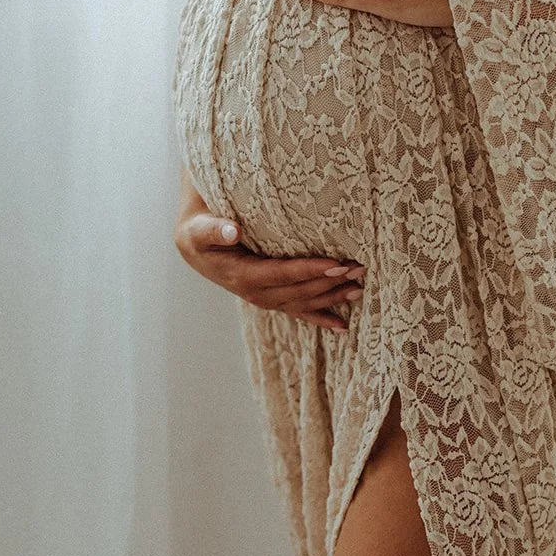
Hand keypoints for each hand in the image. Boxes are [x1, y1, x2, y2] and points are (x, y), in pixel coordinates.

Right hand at [175, 211, 365, 331]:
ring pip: (304, 302)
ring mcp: (266, 299)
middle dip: (330, 281)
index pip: (283, 274)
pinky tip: (343, 326)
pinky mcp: (273, 299)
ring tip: (359, 287)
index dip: (310, 270)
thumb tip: (233, 231)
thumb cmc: (200, 233)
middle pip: (300, 290)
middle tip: (358, 268)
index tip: (337, 263)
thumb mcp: (200, 230)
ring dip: (332, 296)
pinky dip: (321, 318)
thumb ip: (214, 230)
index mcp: (242, 276)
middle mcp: (256, 293)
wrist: (196, 247)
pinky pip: (299, 312)